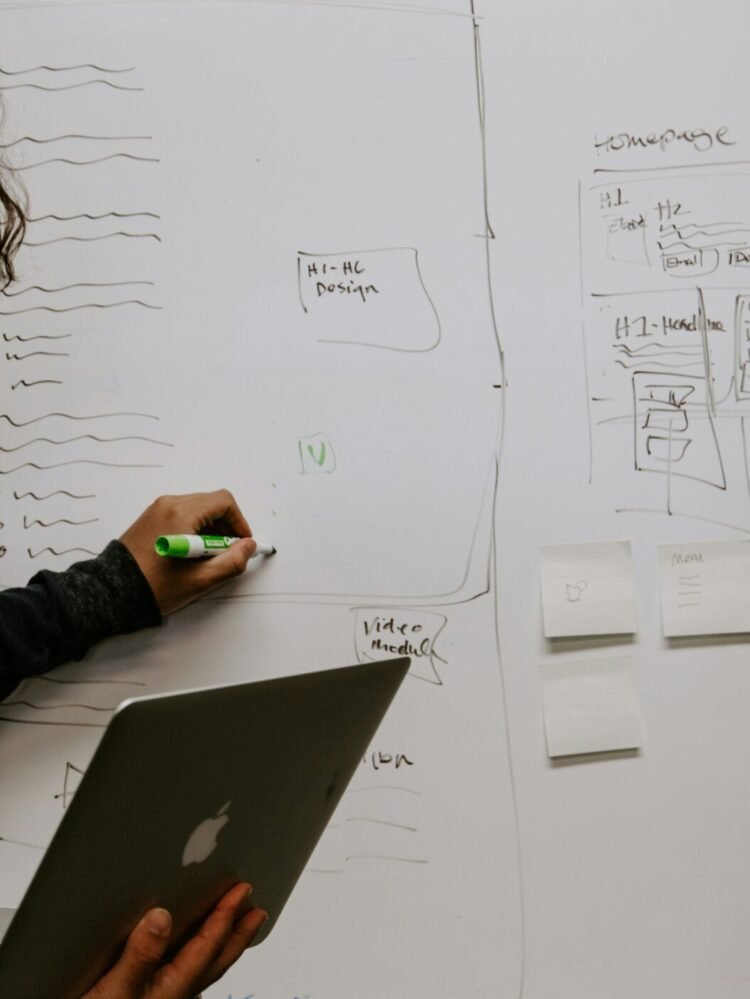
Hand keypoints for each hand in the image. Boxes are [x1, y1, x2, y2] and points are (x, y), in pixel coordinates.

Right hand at [82, 882, 266, 998]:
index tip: (242, 891)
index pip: (208, 947)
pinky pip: (183, 971)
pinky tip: (186, 947)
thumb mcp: (115, 989)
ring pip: (203, 967)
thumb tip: (161, 917)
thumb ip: (139, 955)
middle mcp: (172, 993)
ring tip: (235, 925)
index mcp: (171, 989)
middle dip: (238, 934)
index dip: (227, 917)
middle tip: (257, 911)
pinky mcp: (147, 996)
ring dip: (222, 943)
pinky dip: (196, 953)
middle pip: (216, 960)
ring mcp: (162, 996)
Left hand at [119, 490, 256, 614]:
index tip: (242, 543)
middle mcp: (168, 505)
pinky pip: (182, 514)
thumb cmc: (154, 586)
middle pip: (211, 503)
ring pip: (198, 509)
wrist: (112, 592)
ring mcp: (157, 510)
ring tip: (207, 557)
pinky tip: (191, 553)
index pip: (223, 502)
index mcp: (181, 514)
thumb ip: (232, 562)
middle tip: (226, 552)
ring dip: (211, 528)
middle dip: (226, 526)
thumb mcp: (200, 579)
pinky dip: (195, 528)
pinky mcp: (151, 518)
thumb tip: (248, 547)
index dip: (239, 522)